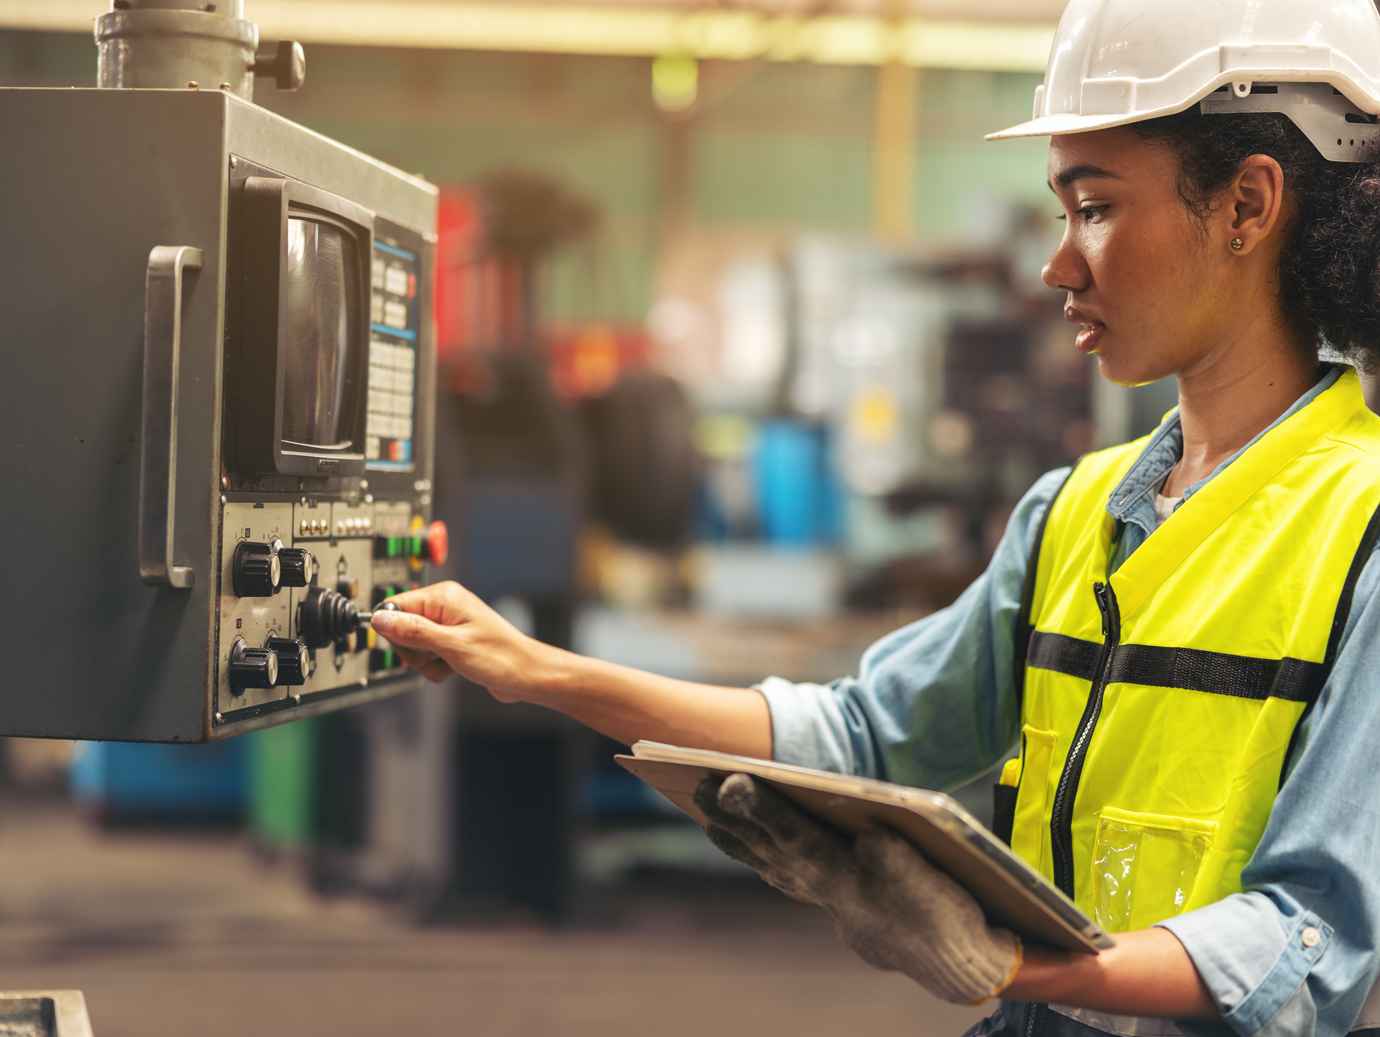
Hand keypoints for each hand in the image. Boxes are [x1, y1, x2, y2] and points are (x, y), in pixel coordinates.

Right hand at [368, 581, 550, 702]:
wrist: (526, 675)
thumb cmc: (499, 656)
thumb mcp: (451, 645)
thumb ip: (413, 631)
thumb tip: (380, 619)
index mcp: (443, 596)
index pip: (395, 606)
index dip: (396, 631)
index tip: (413, 647)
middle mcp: (444, 607)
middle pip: (401, 629)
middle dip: (414, 651)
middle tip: (438, 656)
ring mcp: (447, 625)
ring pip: (413, 647)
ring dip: (427, 662)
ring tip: (451, 663)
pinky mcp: (451, 642)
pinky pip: (428, 657)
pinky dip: (437, 667)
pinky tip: (455, 669)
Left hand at [694, 774, 1021, 1004]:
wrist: (952, 960)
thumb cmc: (945, 913)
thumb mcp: (931, 884)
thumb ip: (899, 860)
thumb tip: (868, 836)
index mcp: (850, 881)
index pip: (797, 837)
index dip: (764, 809)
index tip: (734, 783)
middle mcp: (825, 889)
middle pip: (769, 846)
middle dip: (735, 815)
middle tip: (700, 781)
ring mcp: (821, 894)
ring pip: (766, 859)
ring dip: (733, 831)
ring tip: (702, 798)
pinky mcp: (825, 892)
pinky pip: (777, 866)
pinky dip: (752, 845)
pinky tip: (733, 827)